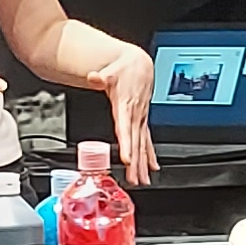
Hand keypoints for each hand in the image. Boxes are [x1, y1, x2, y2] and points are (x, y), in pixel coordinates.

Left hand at [93, 41, 156, 183]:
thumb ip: (101, 77)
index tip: (128, 159)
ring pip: (143, 145)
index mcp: (126, 106)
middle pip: (136, 143)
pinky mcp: (142, 120)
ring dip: (143, 164)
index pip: (126, 129)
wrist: (139, 64)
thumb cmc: (124, 69)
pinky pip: (147, 140)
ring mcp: (140, 119)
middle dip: (136, 163)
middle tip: (135, 179)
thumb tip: (93, 77)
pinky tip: (152, 167)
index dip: (127, 145)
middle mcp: (135, 116)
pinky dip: (150, 154)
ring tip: (143, 180)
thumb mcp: (110, 71)